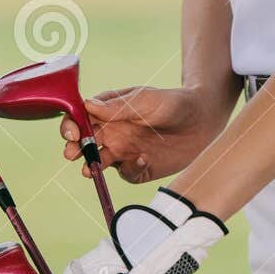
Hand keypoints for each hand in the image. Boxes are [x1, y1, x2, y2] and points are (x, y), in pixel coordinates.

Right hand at [61, 85, 229, 185]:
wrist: (203, 121)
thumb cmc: (173, 103)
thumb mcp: (146, 100)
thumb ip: (118, 106)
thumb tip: (86, 105)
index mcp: (109, 111)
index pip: (81, 117)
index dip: (70, 124)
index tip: (72, 131)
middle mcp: (112, 132)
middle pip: (84, 142)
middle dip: (74, 148)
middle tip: (72, 153)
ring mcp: (124, 151)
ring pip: (99, 162)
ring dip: (91, 166)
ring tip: (90, 169)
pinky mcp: (139, 168)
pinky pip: (126, 173)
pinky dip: (129, 170)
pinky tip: (142, 160)